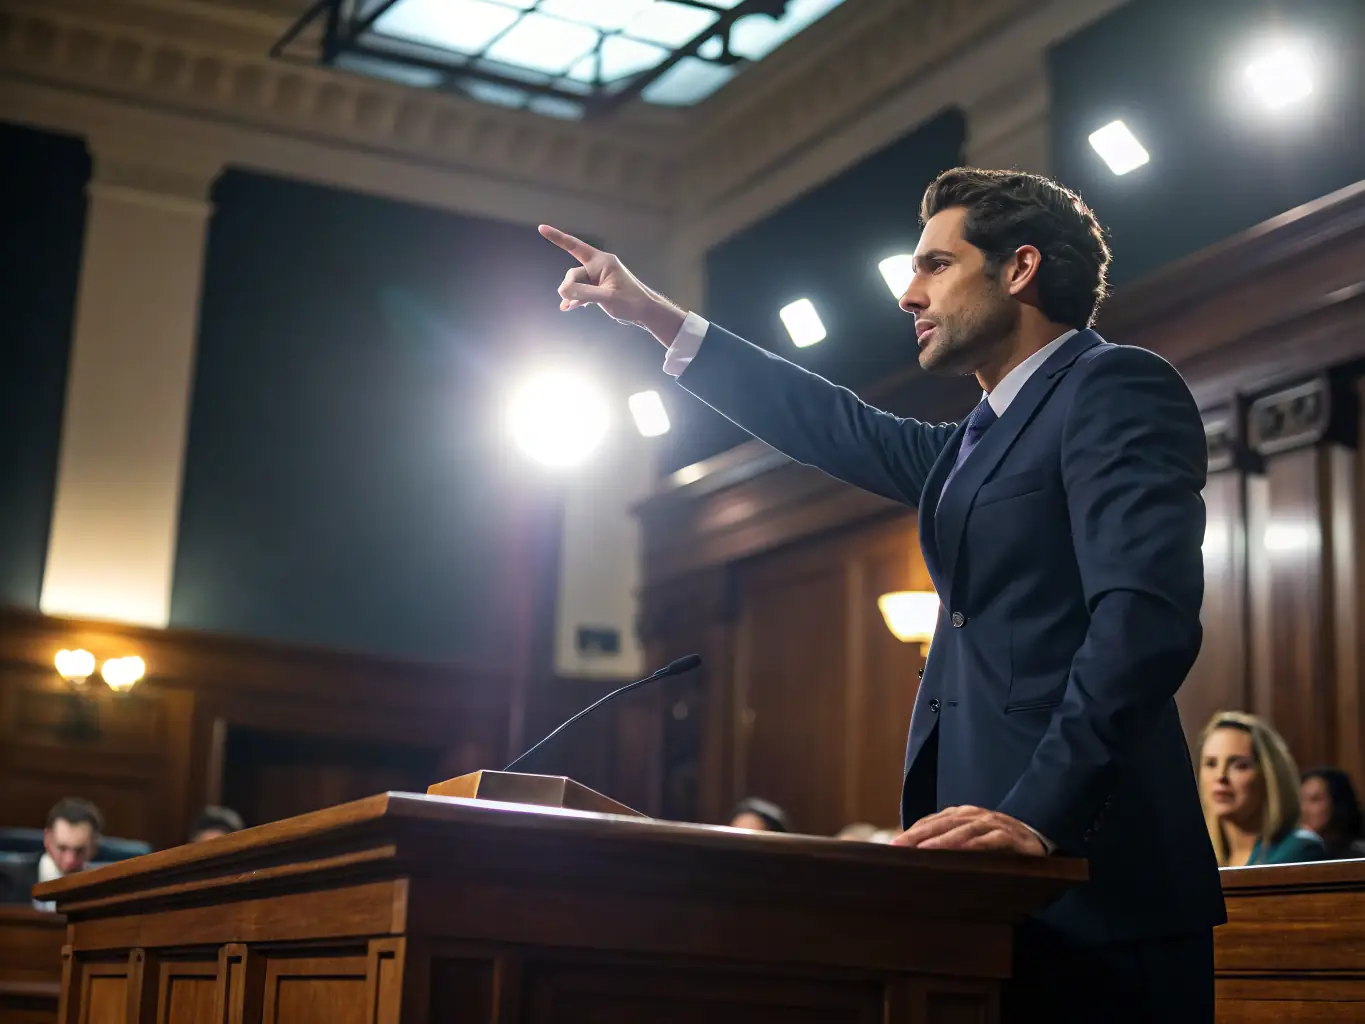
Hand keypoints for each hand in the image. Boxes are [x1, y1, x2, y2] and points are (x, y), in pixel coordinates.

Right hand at [539, 225, 685, 345]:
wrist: (645, 312)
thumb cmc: (630, 302)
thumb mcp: (606, 297)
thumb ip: (583, 293)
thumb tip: (563, 291)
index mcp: (602, 261)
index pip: (575, 246)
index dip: (557, 237)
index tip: (542, 228)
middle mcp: (599, 266)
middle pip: (573, 272)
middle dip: (570, 287)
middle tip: (570, 302)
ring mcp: (598, 278)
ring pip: (576, 284)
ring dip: (571, 295)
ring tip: (569, 307)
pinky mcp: (599, 288)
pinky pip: (582, 291)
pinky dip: (576, 299)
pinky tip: (568, 308)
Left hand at [891, 805, 1045, 854]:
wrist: (1037, 837)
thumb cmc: (997, 842)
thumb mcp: (969, 841)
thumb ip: (947, 845)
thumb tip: (915, 857)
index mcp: (960, 815)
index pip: (931, 822)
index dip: (911, 832)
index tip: (891, 845)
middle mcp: (973, 815)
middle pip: (941, 824)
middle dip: (918, 835)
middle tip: (897, 847)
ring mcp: (991, 823)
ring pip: (962, 830)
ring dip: (942, 840)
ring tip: (922, 850)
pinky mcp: (1009, 836)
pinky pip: (989, 840)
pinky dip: (974, 845)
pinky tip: (961, 852)